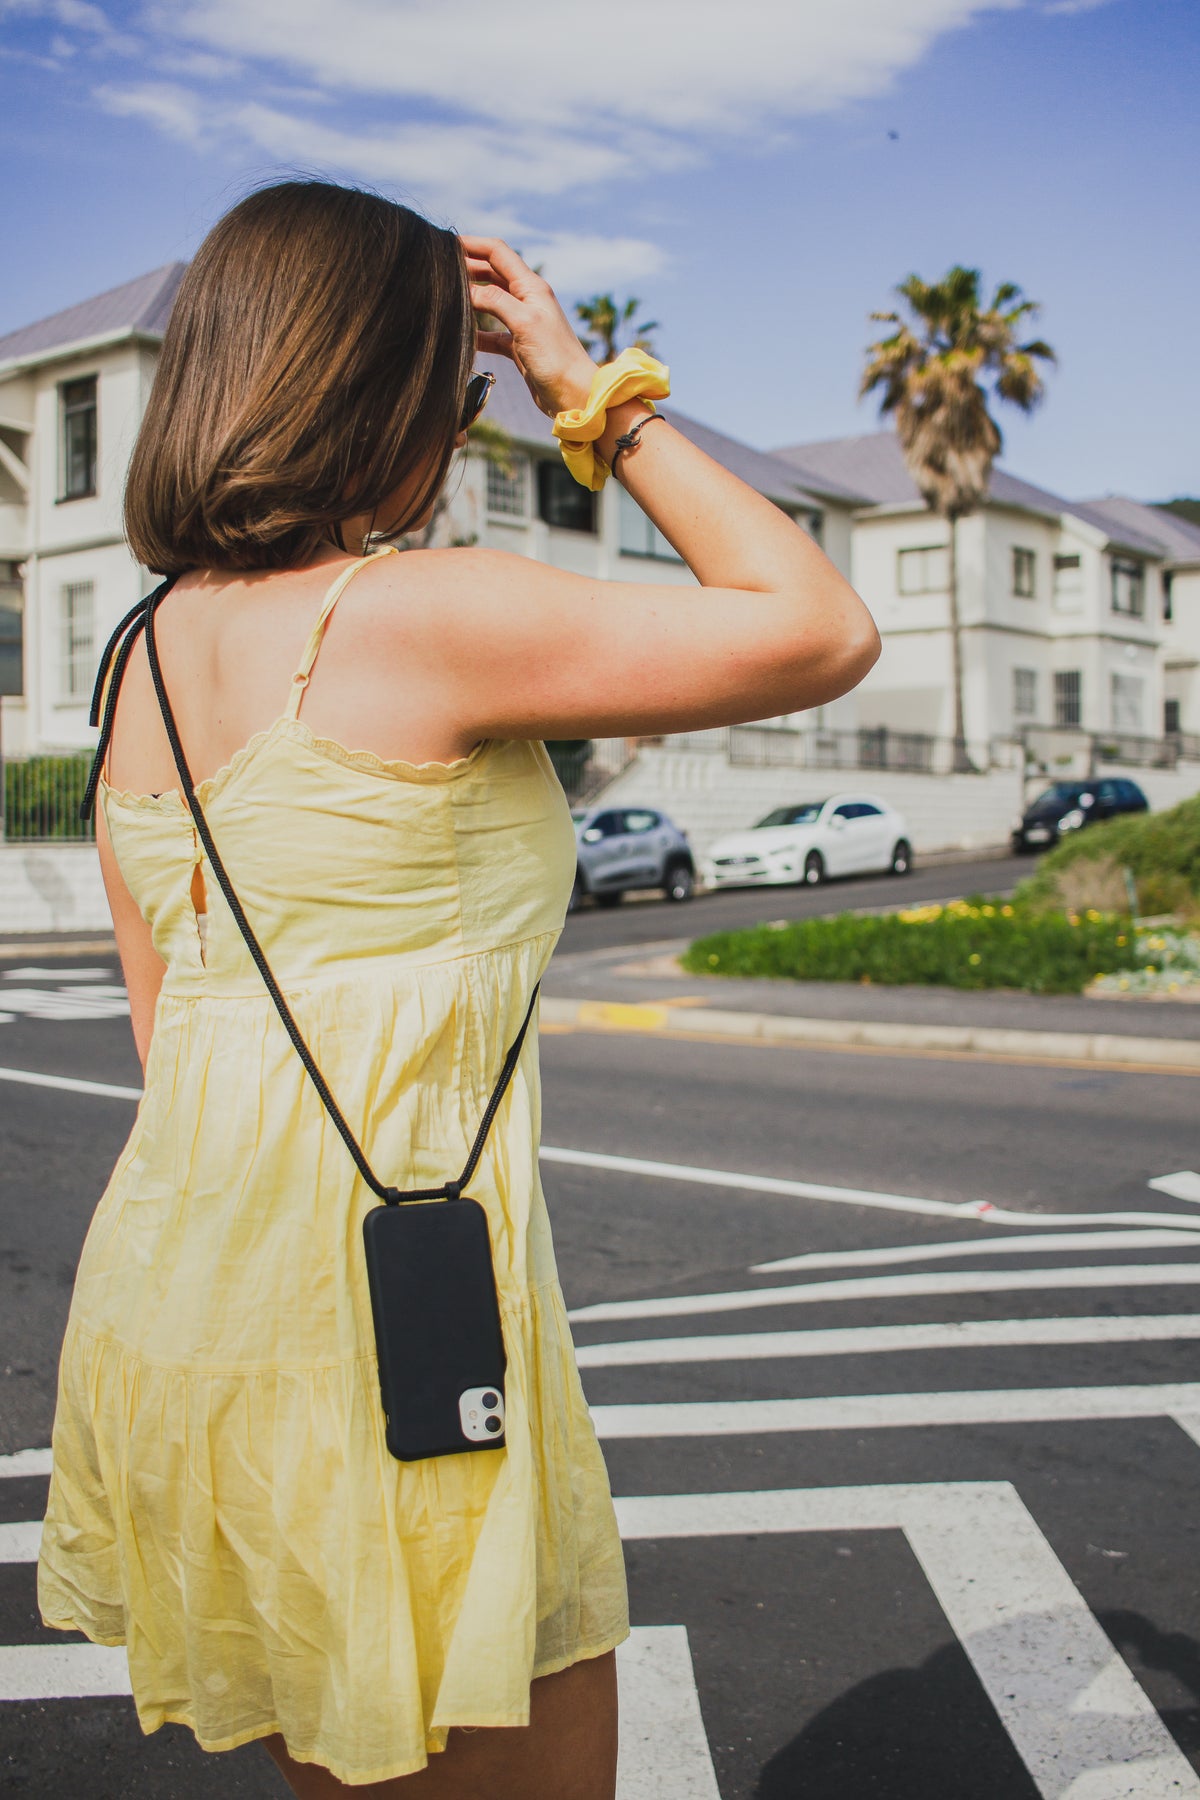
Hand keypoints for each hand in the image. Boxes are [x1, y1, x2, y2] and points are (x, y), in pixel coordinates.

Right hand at [461, 237, 597, 417]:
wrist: (573, 395)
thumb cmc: (555, 357)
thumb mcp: (524, 321)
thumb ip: (495, 300)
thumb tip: (465, 289)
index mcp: (531, 287)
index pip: (498, 253)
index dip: (473, 244)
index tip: (446, 244)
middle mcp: (527, 300)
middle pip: (492, 273)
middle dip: (467, 267)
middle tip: (440, 270)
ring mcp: (522, 323)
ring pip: (490, 301)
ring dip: (469, 297)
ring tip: (445, 296)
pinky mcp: (518, 346)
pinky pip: (491, 333)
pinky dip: (476, 330)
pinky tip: (460, 334)